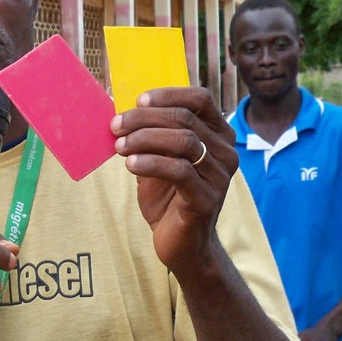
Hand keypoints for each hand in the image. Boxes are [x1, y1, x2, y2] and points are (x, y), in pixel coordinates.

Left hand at [110, 87, 237, 274]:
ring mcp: (219, 176)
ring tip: (119, 146)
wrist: (181, 245)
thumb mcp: (157, 159)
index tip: (137, 101)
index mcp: (217, 136)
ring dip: (145, 138)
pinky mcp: (207, 199)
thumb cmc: (167, 198)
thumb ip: (149, 136)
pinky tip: (130, 165)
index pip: (199, 99)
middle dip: (145, 118)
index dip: (167, 95)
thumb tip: (120, 110)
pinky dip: (151, 163)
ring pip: (184, 141)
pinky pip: (180, 171)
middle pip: (185, 118)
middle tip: (116, 126)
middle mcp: (225, 152)